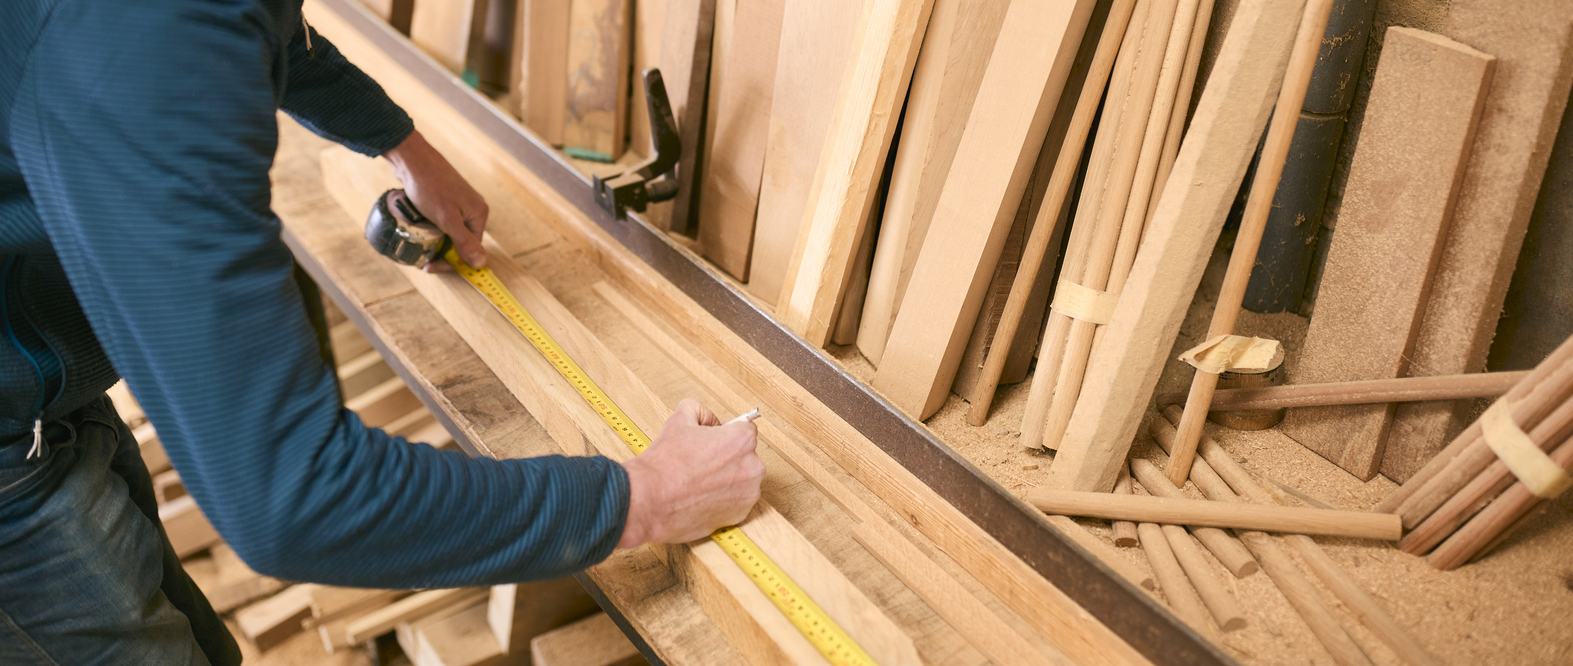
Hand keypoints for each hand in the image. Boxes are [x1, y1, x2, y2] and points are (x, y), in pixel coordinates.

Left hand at [383, 130, 488, 269]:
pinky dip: (432, 230)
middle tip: (422, 260)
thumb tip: (481, 263)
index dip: (451, 261)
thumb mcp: (446, 219)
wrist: (413, 159)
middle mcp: (473, 210)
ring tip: (420, 247)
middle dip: (442, 253)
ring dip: (436, 242)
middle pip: (461, 242)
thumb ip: (464, 242)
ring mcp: (460, 204)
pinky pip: (443, 222)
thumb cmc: (429, 187)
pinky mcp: (448, 200)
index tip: (430, 266)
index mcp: (479, 214)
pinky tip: (421, 231)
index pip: (471, 249)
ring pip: (451, 233)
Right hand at [618, 400, 763, 547]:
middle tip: (703, 462)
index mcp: (742, 440)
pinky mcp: (739, 514)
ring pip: (742, 480)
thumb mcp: (679, 420)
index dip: (726, 434)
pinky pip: (737, 501)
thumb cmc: (665, 464)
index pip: (745, 430)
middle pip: (746, 456)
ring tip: (701, 480)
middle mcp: (752, 466)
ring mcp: (748, 493)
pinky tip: (703, 495)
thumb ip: (699, 411)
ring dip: (728, 479)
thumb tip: (708, 419)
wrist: (650, 500)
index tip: (715, 441)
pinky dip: (724, 499)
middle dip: (728, 457)